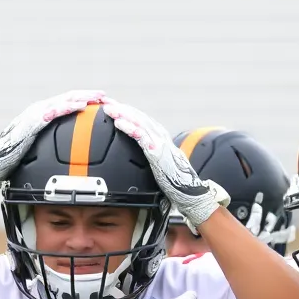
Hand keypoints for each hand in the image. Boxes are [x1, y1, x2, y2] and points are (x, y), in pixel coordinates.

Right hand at [0, 90, 105, 197]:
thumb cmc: (10, 163)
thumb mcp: (34, 151)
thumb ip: (48, 147)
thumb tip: (63, 157)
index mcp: (38, 117)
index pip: (64, 104)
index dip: (82, 100)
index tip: (98, 102)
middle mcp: (36, 111)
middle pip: (67, 99)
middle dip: (87, 96)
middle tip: (104, 96)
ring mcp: (34, 115)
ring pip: (63, 101)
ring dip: (83, 98)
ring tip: (99, 98)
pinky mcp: (32, 122)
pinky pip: (55, 112)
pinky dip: (70, 107)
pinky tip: (83, 106)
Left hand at [99, 99, 229, 229]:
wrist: (191, 195)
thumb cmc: (176, 185)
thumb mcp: (161, 166)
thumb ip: (152, 158)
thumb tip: (139, 157)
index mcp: (162, 139)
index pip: (143, 121)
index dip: (128, 112)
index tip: (114, 106)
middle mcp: (163, 138)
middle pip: (140, 117)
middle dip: (123, 108)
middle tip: (106, 102)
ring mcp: (161, 144)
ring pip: (140, 123)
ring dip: (124, 114)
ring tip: (110, 109)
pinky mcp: (159, 154)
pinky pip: (141, 137)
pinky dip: (130, 128)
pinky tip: (119, 123)